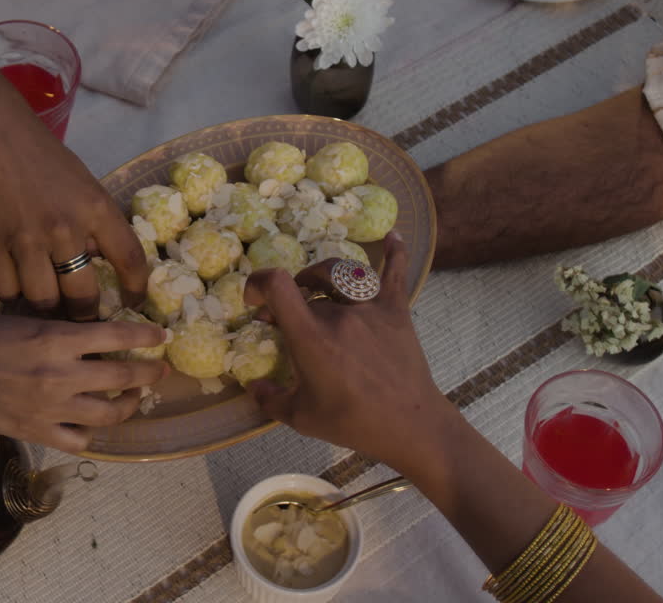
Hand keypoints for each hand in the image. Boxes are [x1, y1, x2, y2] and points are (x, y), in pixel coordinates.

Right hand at [0, 90, 148, 320]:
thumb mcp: (80, 182)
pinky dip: (9, 291)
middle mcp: (66, 228)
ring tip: (38, 296)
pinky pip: (5, 290)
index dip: (135, 290)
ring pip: (43, 300)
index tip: (130, 304)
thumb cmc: (36, 152)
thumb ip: (91, 222)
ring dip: (42, 304)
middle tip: (75, 313)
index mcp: (97, 208)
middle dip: (82, 313)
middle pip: (83, 296)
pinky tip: (10, 278)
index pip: (131, 260)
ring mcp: (27, 239)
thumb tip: (94, 262)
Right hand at [0, 314, 167, 451]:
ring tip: (132, 398)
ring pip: (108, 413)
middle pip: (122, 376)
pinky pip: (77, 440)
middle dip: (149, 374)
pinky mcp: (32, 431)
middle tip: (159, 372)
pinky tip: (91, 424)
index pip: (117, 334)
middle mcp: (58, 373)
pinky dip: (90, 433)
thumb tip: (95, 333)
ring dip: (127, 405)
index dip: (146, 336)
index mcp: (55, 337)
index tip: (162, 337)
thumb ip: (60, 330)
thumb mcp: (23, 318)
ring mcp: (47, 406)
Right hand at [242, 234, 449, 466]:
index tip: (256, 301)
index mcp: (312, 338)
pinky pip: (394, 273)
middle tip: (286, 319)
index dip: (259, 283)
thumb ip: (269, 399)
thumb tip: (253, 387)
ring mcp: (371, 309)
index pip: (277, 286)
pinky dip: (394, 252)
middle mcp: (340, 315)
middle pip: (306, 286)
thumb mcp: (301, 418)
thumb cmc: (353, 424)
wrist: (410, 426)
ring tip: (315, 287)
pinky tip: (393, 235)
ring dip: (321, 275)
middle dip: (289, 297)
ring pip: (341, 274)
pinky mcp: (396, 311)